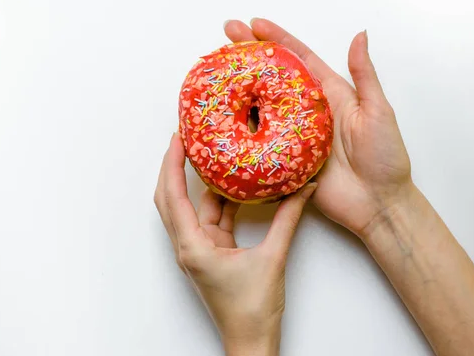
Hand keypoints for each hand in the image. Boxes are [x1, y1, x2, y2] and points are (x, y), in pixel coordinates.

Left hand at [154, 133, 316, 355]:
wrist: (250, 342)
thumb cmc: (253, 311)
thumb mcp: (273, 258)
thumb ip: (288, 219)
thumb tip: (303, 188)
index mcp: (193, 247)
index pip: (173, 197)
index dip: (172, 164)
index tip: (177, 138)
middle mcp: (189, 246)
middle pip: (171, 199)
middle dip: (173, 168)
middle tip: (184, 138)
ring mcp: (198, 250)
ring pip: (191, 208)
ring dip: (198, 183)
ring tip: (208, 154)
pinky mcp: (210, 253)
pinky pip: (210, 220)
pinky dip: (219, 202)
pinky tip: (232, 186)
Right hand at [224, 19, 412, 236]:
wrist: (378, 204)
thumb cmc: (385, 158)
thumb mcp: (378, 111)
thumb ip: (365, 75)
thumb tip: (360, 35)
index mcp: (328, 95)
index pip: (298, 59)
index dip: (276, 40)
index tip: (254, 24)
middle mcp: (306, 112)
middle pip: (271, 79)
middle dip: (249, 56)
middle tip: (226, 37)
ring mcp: (292, 135)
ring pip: (260, 107)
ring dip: (239, 90)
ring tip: (217, 73)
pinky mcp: (284, 159)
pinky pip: (258, 142)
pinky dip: (241, 129)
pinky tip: (223, 117)